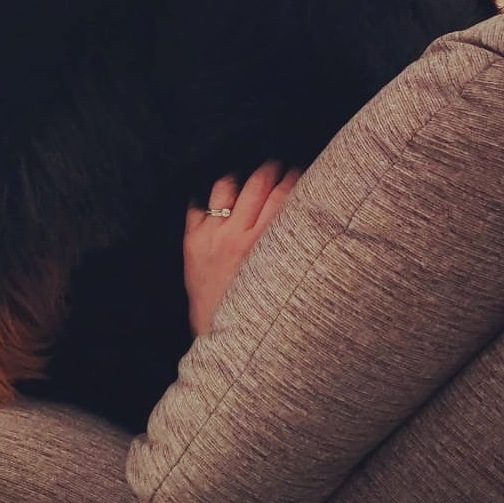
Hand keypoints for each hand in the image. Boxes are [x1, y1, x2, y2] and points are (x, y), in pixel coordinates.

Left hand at [183, 161, 301, 337]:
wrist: (223, 336)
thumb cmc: (260, 311)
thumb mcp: (284, 278)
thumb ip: (293, 248)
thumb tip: (311, 221)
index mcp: (266, 244)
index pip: (284, 196)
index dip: (295, 178)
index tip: (301, 172)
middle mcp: (238, 235)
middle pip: (258, 184)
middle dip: (271, 170)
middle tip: (278, 166)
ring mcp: (212, 236)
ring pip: (226, 187)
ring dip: (239, 179)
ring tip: (246, 179)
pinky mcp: (191, 242)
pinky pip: (197, 206)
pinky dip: (206, 201)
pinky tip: (215, 202)